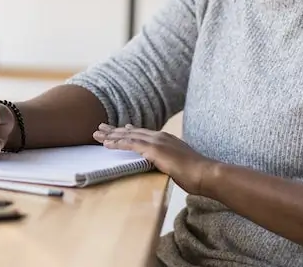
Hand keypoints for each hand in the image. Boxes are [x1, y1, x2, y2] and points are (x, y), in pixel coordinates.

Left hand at [94, 123, 214, 193]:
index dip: (128, 131)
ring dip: (112, 135)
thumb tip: (165, 165)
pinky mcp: (154, 150)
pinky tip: (107, 144)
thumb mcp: (179, 164)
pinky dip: (118, 144)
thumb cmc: (196, 174)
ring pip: (128, 136)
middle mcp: (160, 137)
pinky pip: (131, 144)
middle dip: (115, 130)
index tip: (119, 128)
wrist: (205, 174)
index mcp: (166, 139)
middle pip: (132, 132)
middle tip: (100, 128)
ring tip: (97, 134)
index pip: (143, 133)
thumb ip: (169, 161)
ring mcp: (157, 142)